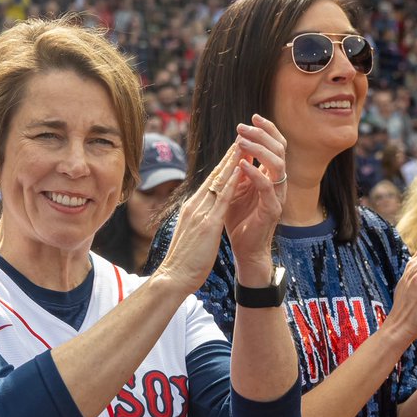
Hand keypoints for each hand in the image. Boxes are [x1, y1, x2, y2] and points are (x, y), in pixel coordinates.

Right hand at [153, 147, 241, 294]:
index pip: (209, 184)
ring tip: (243, 146)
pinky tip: (241, 170)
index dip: (221, 168)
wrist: (173, 276)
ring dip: (232, 163)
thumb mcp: (192, 235)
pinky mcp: (207, 224)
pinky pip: (223, 199)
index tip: (231, 154)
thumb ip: (197, 222)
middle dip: (227, 158)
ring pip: (218, 182)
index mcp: (192, 209)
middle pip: (213, 177)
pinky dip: (232, 182)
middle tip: (239, 140)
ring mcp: (200, 213)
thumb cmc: (183, 261)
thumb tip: (201, 216)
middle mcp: (195, 206)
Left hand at [226, 115, 285, 285]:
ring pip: (278, 164)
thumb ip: (240, 168)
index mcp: (272, 176)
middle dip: (262, 134)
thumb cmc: (240, 219)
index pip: (277, 145)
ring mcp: (277, 196)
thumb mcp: (236, 187)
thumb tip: (239, 143)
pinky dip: (254, 173)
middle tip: (242, 126)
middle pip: (280, 150)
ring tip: (241, 141)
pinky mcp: (272, 210)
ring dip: (259, 149)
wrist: (244, 249)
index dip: (267, 129)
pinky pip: (267, 187)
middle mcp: (279, 183)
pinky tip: (241, 164)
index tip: (252, 117)